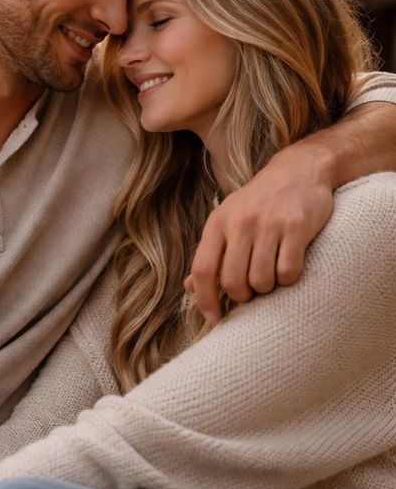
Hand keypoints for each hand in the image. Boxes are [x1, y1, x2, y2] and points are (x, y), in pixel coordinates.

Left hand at [185, 148, 333, 322]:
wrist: (299, 169)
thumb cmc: (260, 201)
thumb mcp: (228, 219)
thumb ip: (211, 253)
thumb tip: (190, 287)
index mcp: (218, 222)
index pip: (203, 269)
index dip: (205, 299)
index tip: (214, 318)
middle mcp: (240, 222)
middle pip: (233, 282)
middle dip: (243, 297)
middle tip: (252, 292)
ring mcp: (269, 224)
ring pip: (262, 281)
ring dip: (268, 287)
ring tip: (271, 273)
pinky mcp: (296, 226)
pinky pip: (288, 272)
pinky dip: (289, 278)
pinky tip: (290, 264)